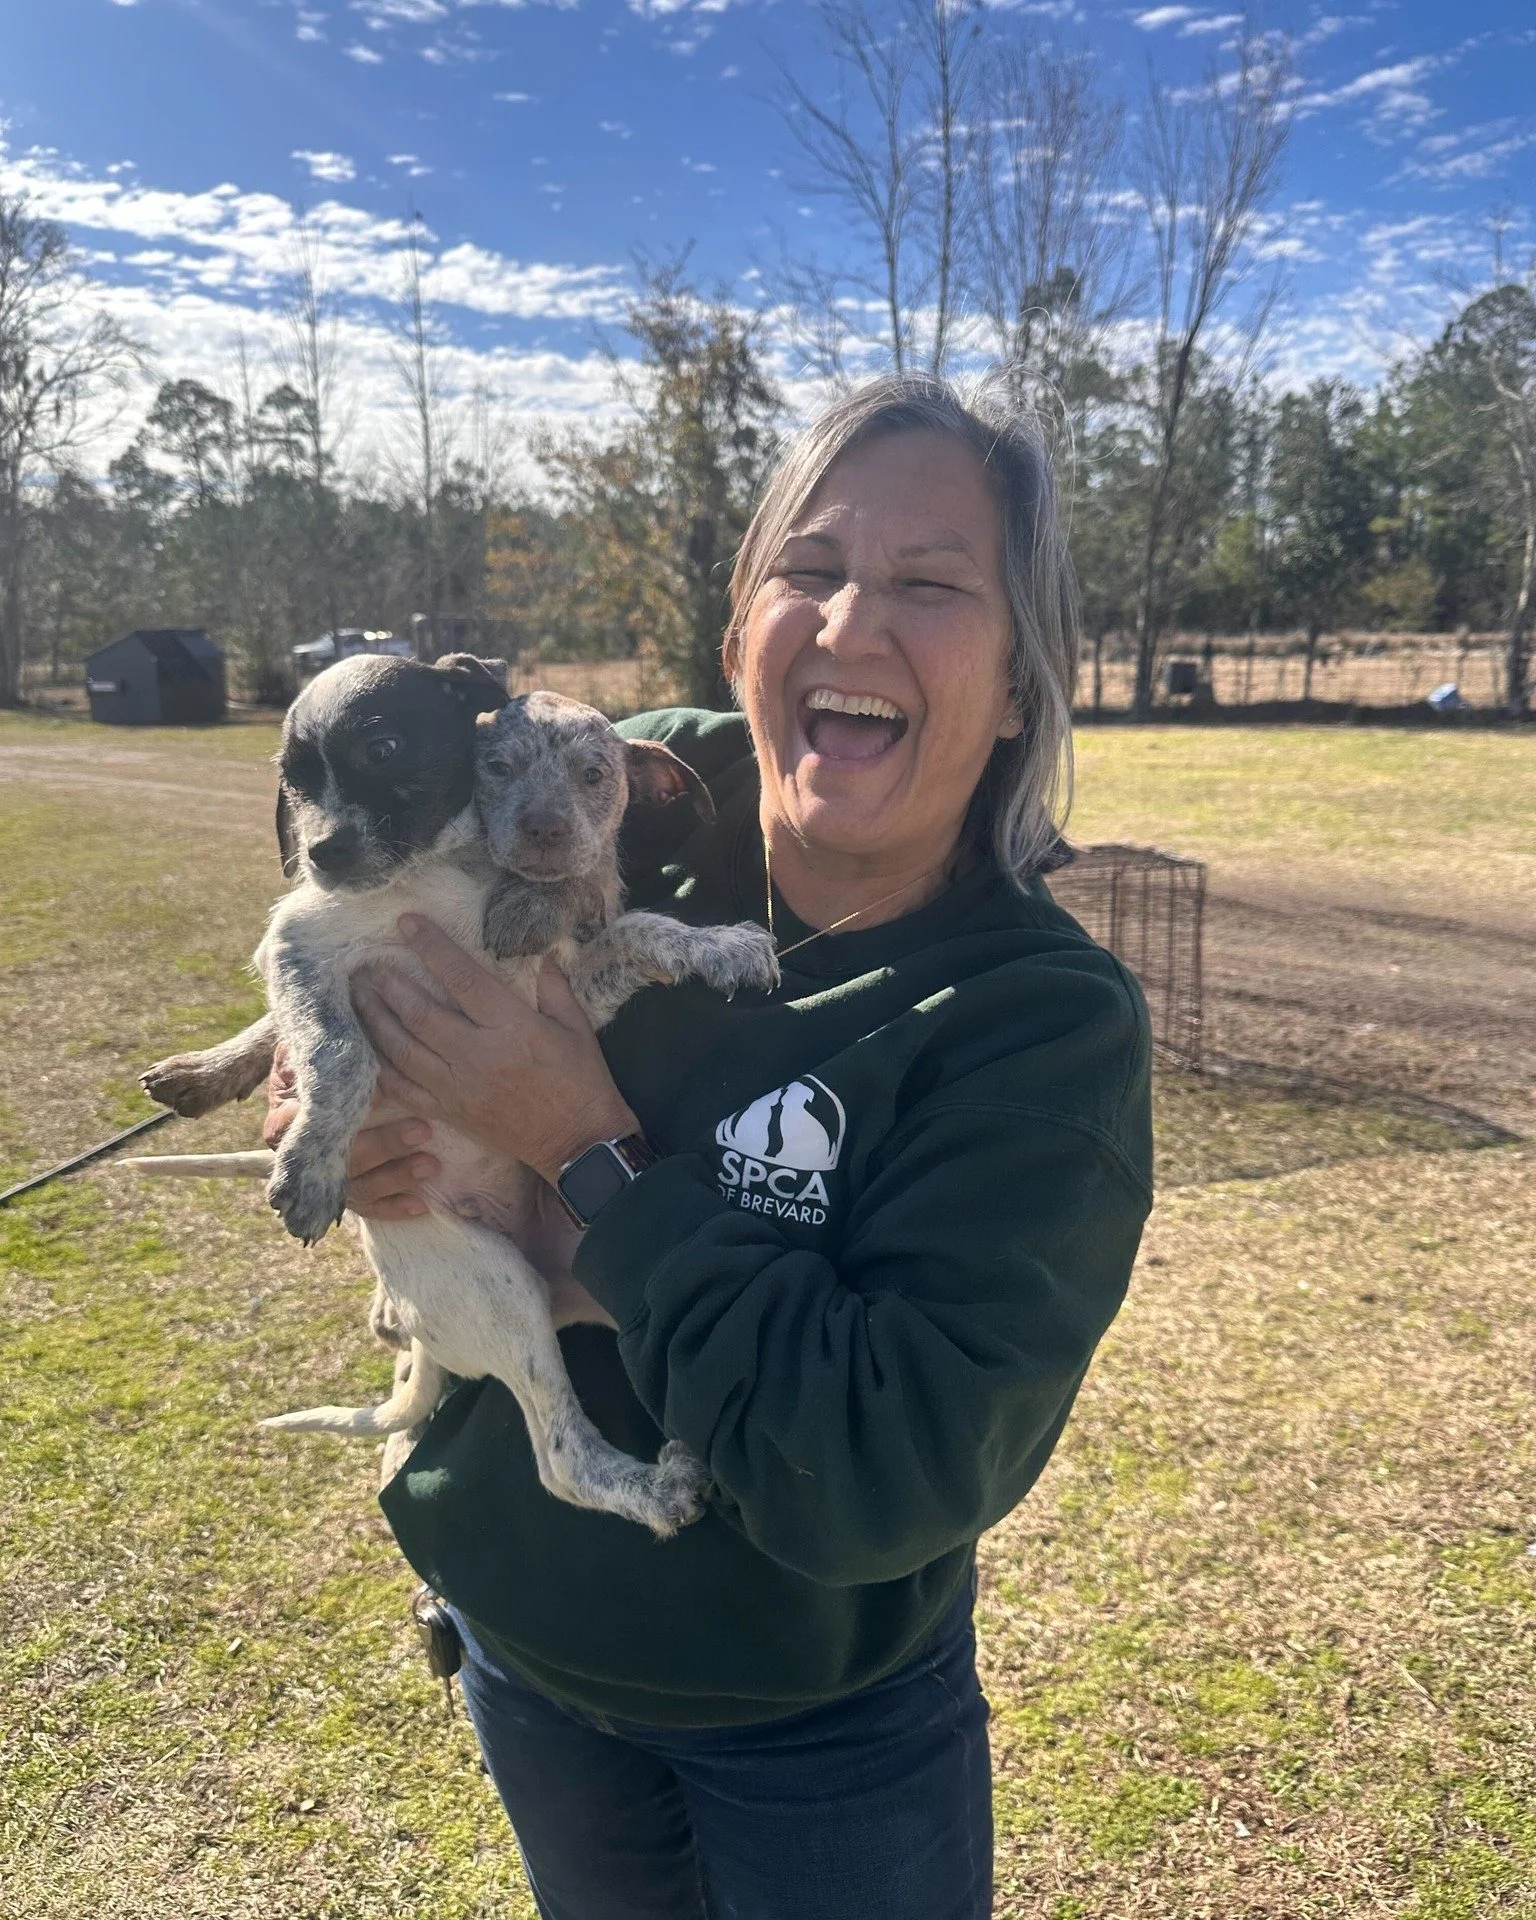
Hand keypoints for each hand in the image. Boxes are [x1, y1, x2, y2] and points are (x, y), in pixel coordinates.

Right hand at [263, 1041, 440, 1221]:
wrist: (327, 1072)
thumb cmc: (328, 1057)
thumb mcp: (320, 1046)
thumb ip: (324, 1052)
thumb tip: (347, 1058)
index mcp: (285, 1119)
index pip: (302, 1128)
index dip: (339, 1118)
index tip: (382, 1098)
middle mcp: (300, 1156)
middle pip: (339, 1159)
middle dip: (384, 1146)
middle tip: (422, 1130)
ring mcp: (324, 1178)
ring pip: (356, 1189)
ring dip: (396, 1177)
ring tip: (430, 1164)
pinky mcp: (347, 1193)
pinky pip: (368, 1208)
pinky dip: (394, 1207)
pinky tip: (421, 1205)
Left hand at [352, 914, 639, 1186]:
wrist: (577, 1144)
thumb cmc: (582, 1082)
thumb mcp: (577, 1028)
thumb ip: (555, 989)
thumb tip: (543, 953)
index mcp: (512, 1027)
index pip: (463, 979)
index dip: (432, 948)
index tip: (407, 923)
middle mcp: (477, 1055)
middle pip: (419, 1014)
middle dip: (389, 986)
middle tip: (368, 964)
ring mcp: (457, 1087)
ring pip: (401, 1050)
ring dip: (375, 1020)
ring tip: (359, 996)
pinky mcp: (448, 1112)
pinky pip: (402, 1089)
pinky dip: (380, 1068)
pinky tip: (367, 1048)